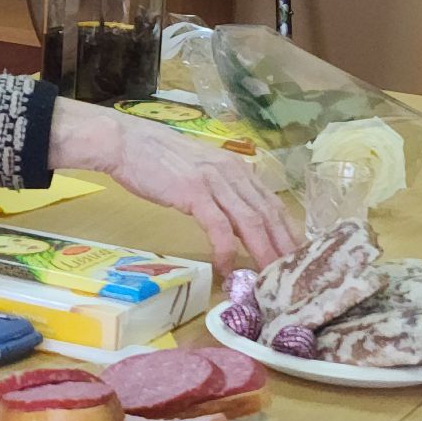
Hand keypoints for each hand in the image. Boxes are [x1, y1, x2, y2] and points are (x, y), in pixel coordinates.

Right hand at [50, 99, 296, 270]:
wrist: (126, 143)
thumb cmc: (155, 157)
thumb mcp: (198, 170)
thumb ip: (219, 189)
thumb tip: (232, 218)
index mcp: (236, 168)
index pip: (272, 202)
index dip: (287, 230)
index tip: (295, 254)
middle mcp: (232, 173)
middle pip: (268, 214)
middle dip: (283, 246)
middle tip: (292, 274)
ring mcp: (214, 182)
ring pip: (250, 221)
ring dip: (263, 251)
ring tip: (268, 277)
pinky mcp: (194, 193)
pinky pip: (218, 227)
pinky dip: (225, 250)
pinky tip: (226, 268)